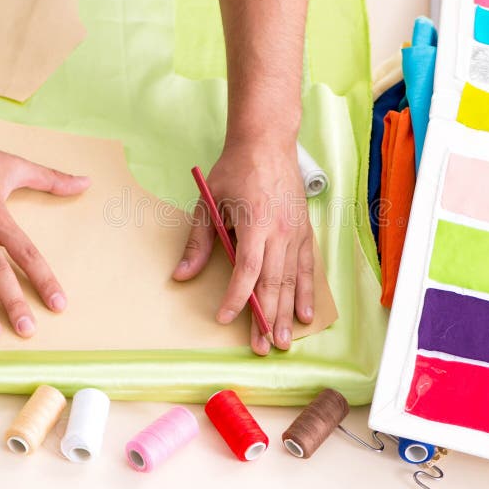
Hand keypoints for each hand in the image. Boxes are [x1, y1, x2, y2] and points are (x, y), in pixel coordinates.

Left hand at [173, 140, 313, 354]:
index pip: (248, 269)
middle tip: (260, 347)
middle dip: (266, 316)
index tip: (226, 317)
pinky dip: (307, 291)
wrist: (268, 142)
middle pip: (274, 281)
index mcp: (255, 222)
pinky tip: (305, 314)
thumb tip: (181, 275)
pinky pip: (307, 267)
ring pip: (293, 279)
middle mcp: (280, 230)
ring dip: (287, 312)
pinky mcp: (304, 231)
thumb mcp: (208, 200)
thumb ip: (198, 241)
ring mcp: (296, 232)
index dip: (238, 297)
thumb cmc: (235, 169)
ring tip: (282, 341)